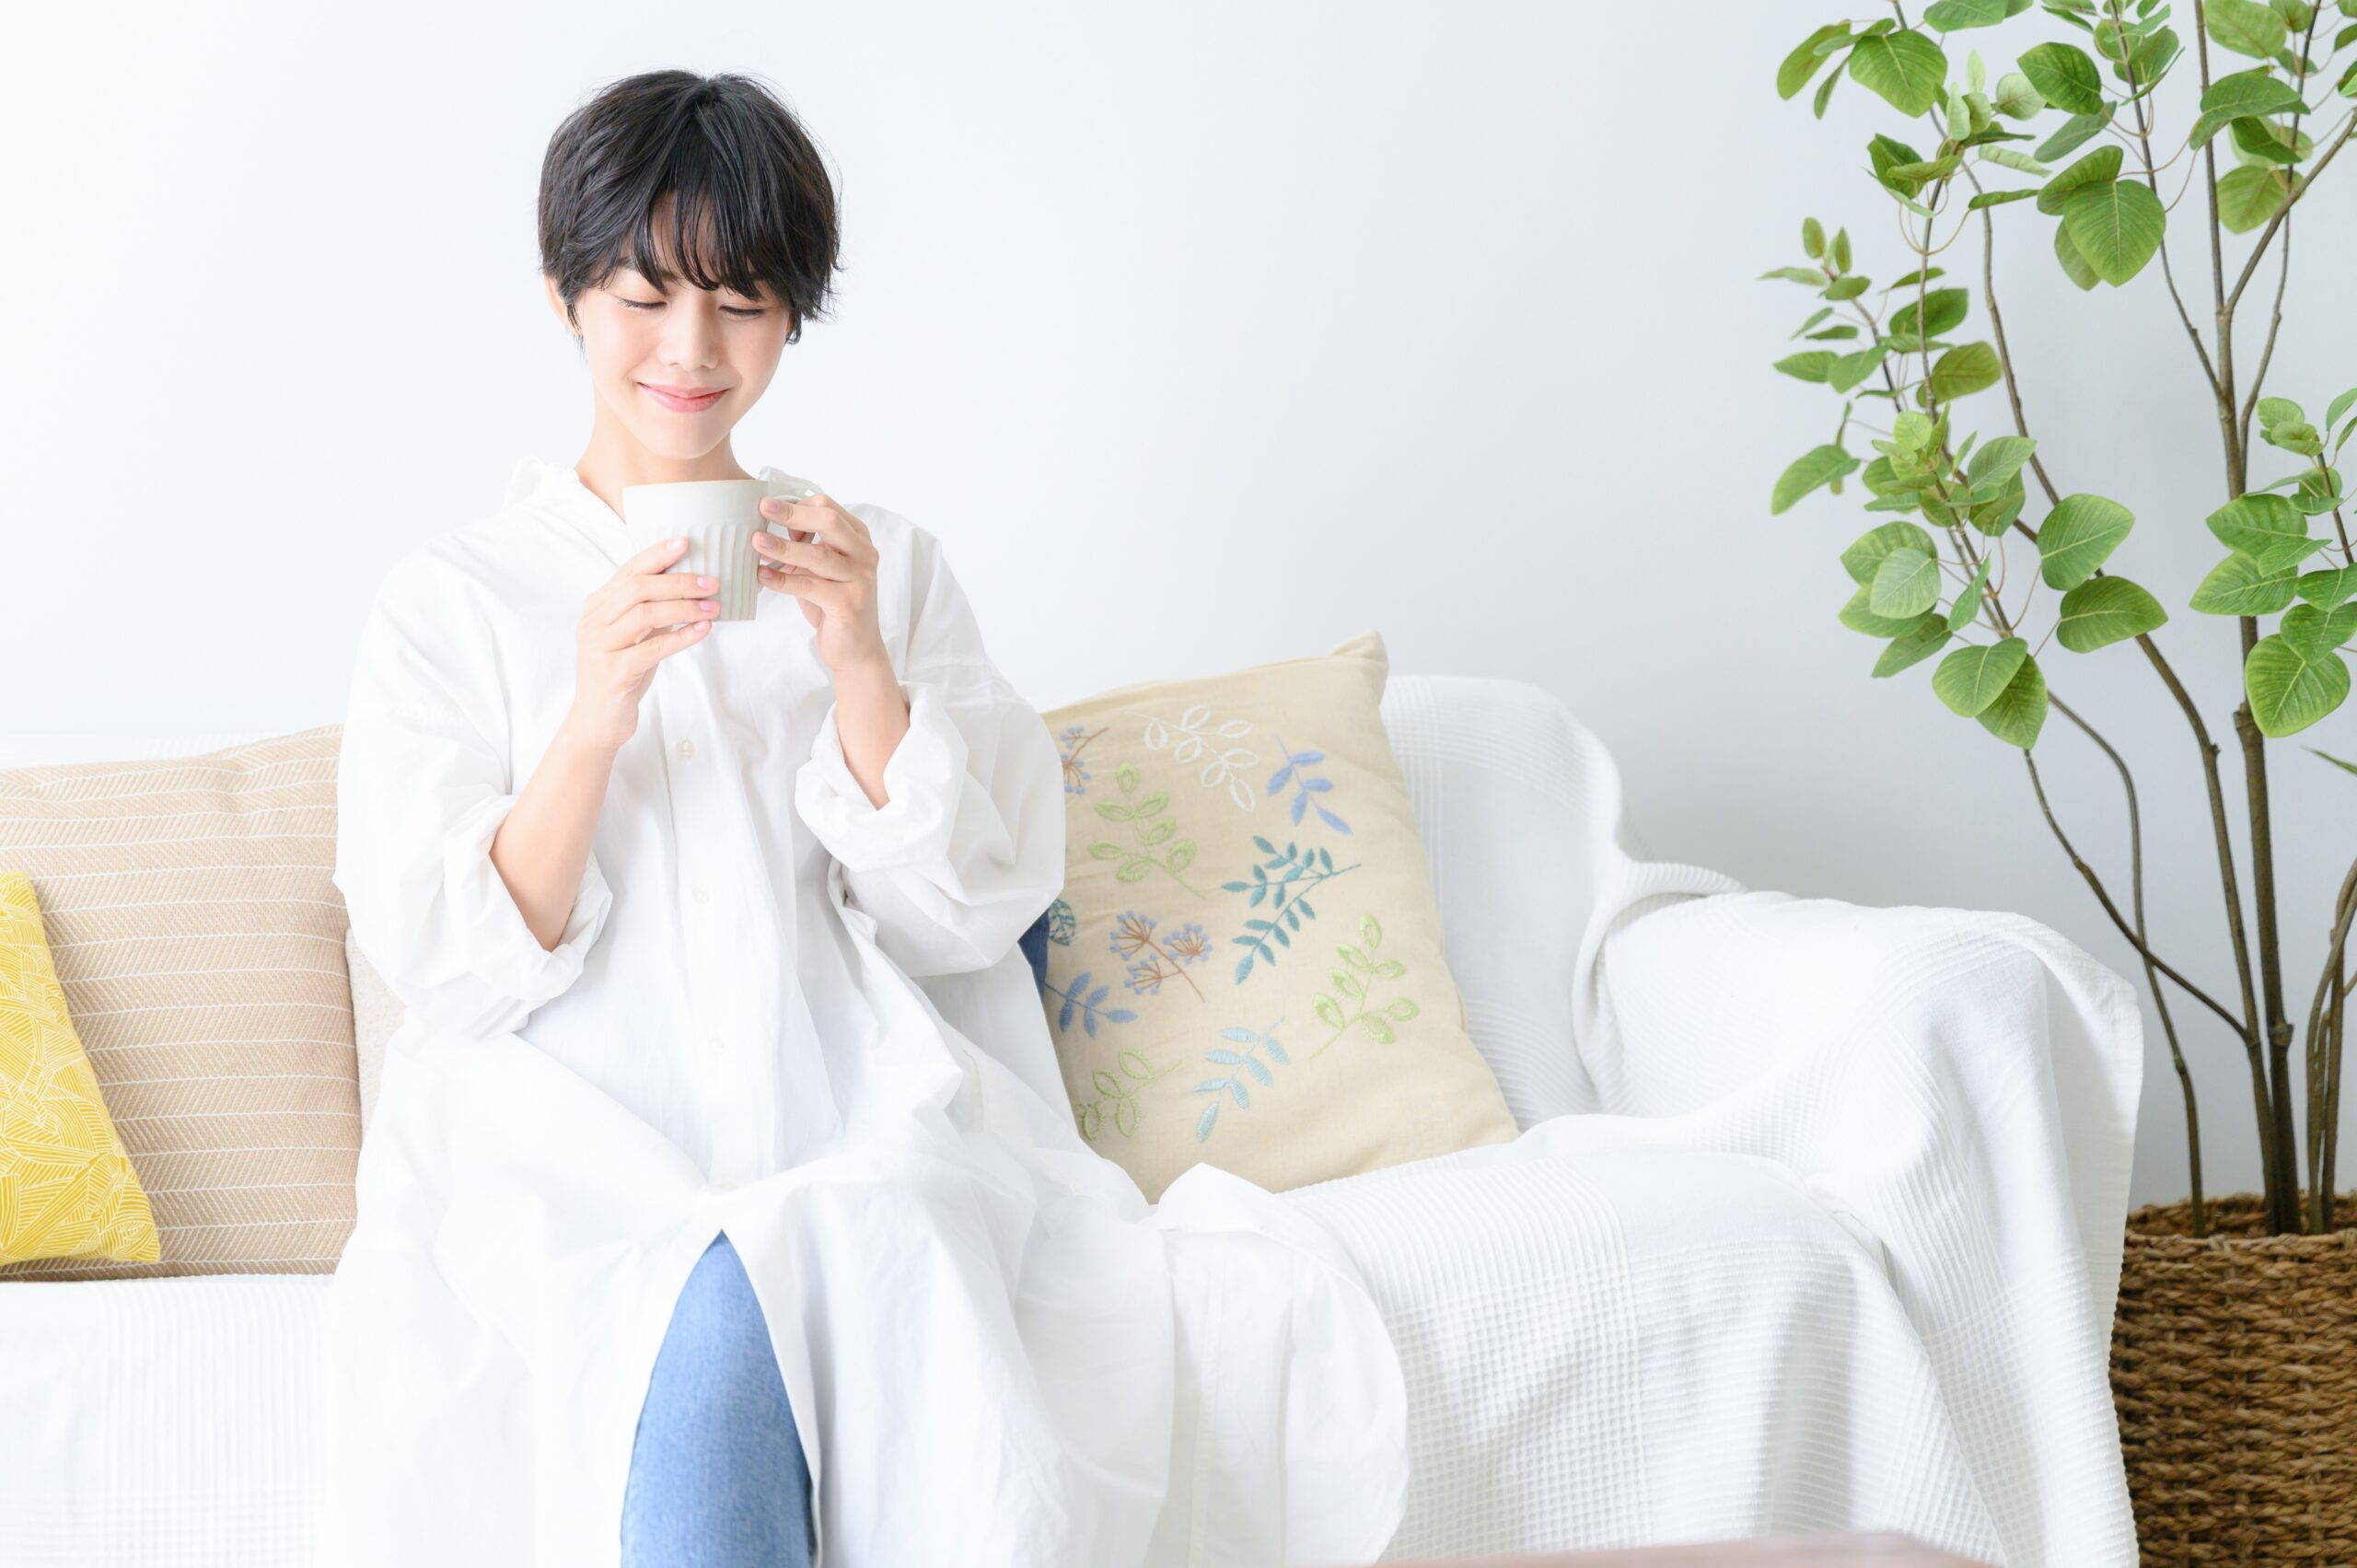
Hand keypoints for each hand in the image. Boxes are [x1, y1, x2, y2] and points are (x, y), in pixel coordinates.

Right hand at [565, 535, 720, 750]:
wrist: (596, 722)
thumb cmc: (620, 673)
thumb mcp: (633, 637)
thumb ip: (649, 611)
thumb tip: (689, 584)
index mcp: (597, 607)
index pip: (628, 571)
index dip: (656, 555)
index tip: (686, 542)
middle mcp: (594, 622)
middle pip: (637, 588)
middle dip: (678, 581)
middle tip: (712, 582)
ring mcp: (600, 647)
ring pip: (644, 614)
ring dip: (683, 607)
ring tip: (713, 606)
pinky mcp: (613, 673)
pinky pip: (651, 649)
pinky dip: (681, 637)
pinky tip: (703, 629)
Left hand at [753, 493, 887, 672]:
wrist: (855, 649)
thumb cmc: (833, 605)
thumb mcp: (819, 569)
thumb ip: (804, 547)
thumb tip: (766, 524)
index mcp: (859, 539)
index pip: (828, 507)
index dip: (798, 505)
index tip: (770, 509)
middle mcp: (865, 555)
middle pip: (829, 521)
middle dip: (793, 513)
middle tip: (763, 508)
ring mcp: (860, 579)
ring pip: (818, 555)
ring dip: (783, 547)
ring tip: (756, 542)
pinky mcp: (849, 603)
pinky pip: (809, 586)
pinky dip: (782, 580)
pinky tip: (762, 576)